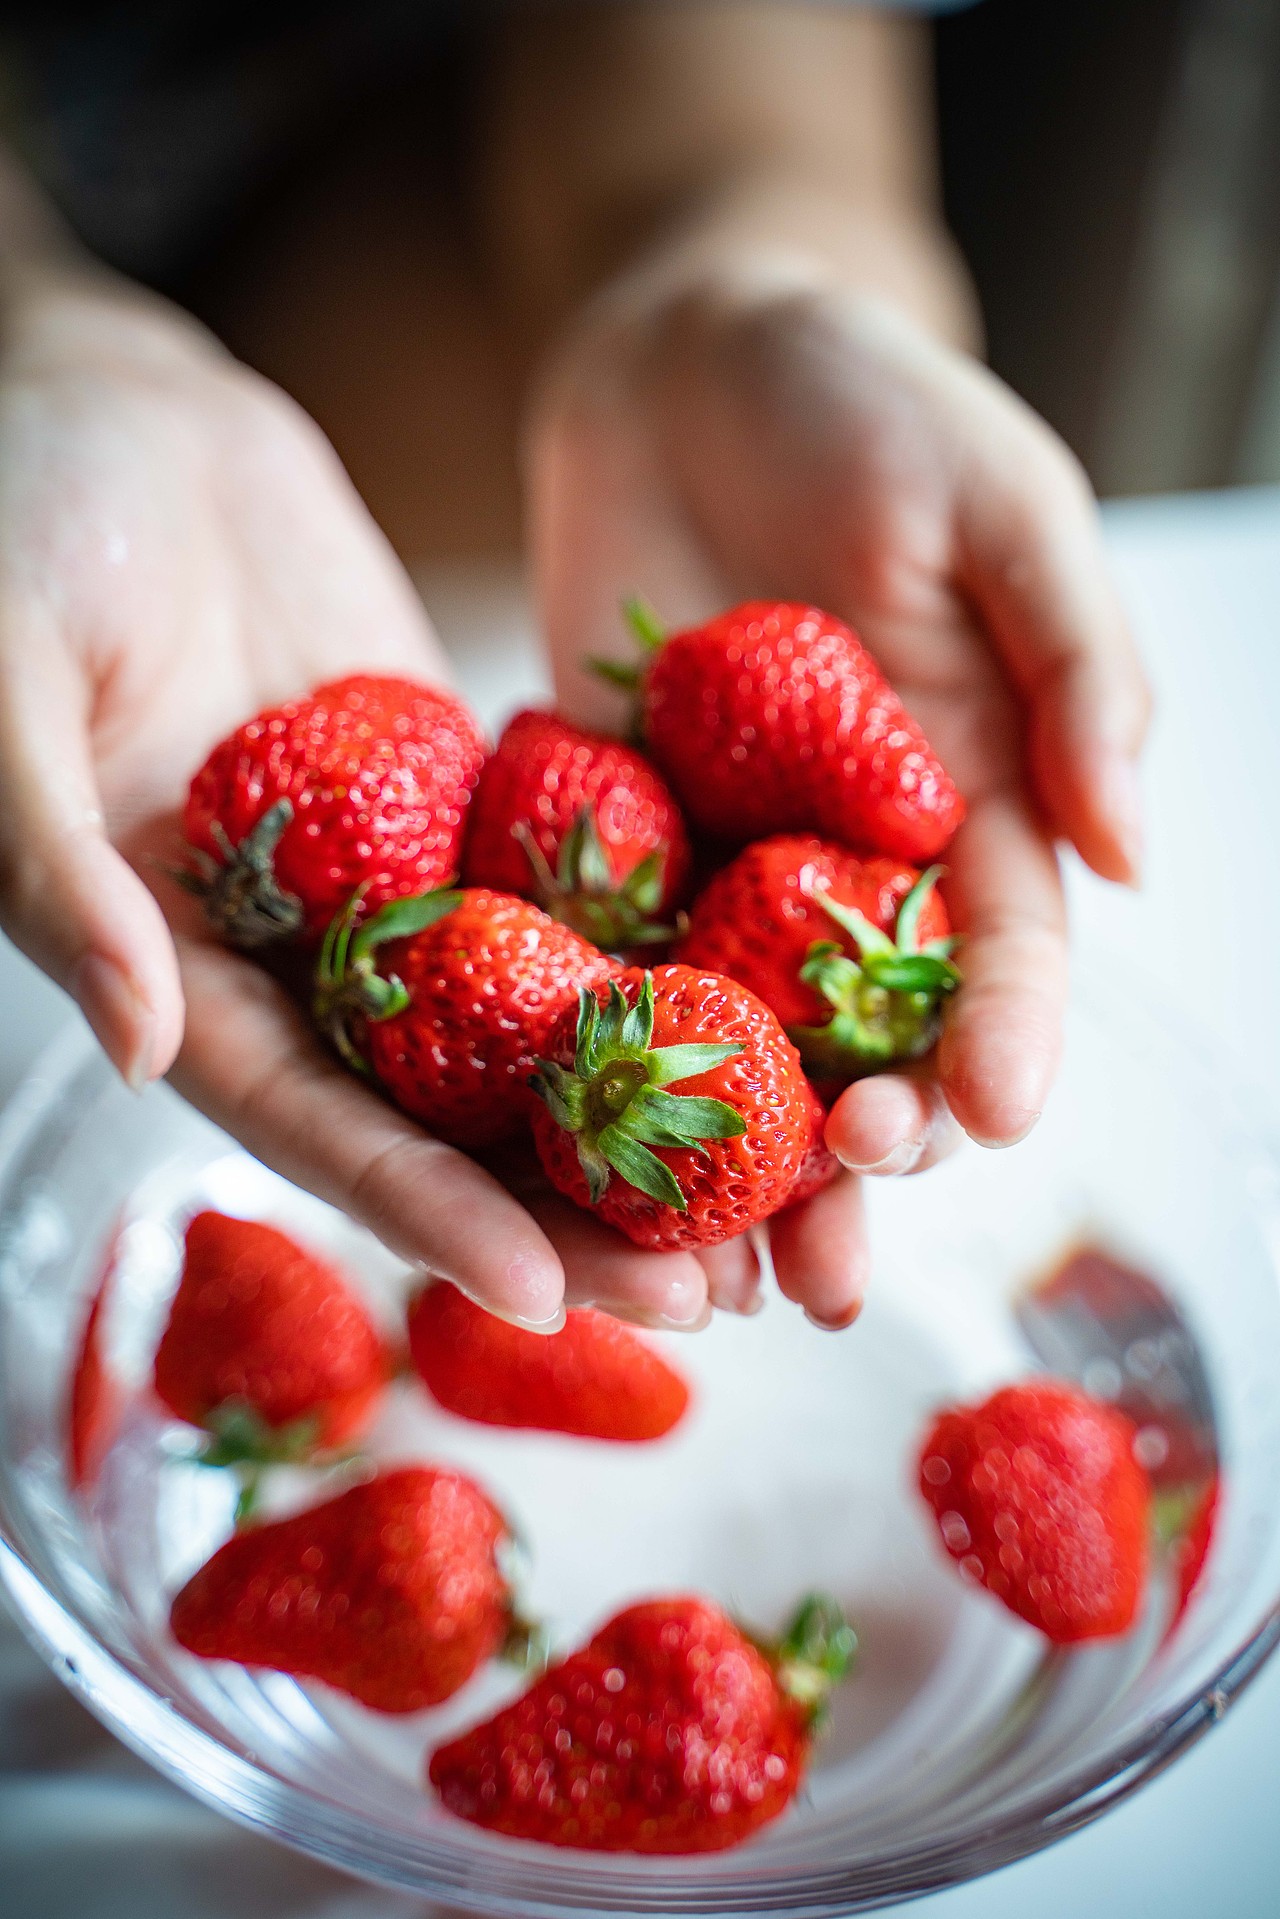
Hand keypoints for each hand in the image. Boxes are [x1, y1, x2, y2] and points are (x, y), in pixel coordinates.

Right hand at [0, 265, 718, 1332]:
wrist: (110, 401)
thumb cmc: (10, 526)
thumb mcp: (2, 687)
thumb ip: (57, 870)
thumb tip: (138, 1044)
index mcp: (178, 962)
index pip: (311, 1119)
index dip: (422, 1210)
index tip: (543, 1293)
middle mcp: (294, 948)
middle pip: (445, 1109)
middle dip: (568, 1205)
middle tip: (707, 1290)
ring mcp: (388, 872)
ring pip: (526, 1020)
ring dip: (637, 1110)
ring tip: (769, 1191)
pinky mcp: (461, 790)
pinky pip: (568, 880)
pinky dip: (655, 951)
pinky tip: (768, 1005)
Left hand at [529, 265, 1149, 1324]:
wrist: (680, 349)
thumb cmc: (870, 398)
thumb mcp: (1004, 500)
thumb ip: (1075, 667)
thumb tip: (1138, 851)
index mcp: (965, 798)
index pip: (1002, 955)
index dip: (1004, 1042)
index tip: (987, 1118)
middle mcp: (841, 860)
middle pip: (862, 1043)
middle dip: (858, 1153)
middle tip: (829, 1250)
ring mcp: (712, 862)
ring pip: (727, 1045)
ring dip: (723, 1168)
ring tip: (706, 1275)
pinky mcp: (594, 838)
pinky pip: (590, 963)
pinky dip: (585, 1060)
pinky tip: (562, 1152)